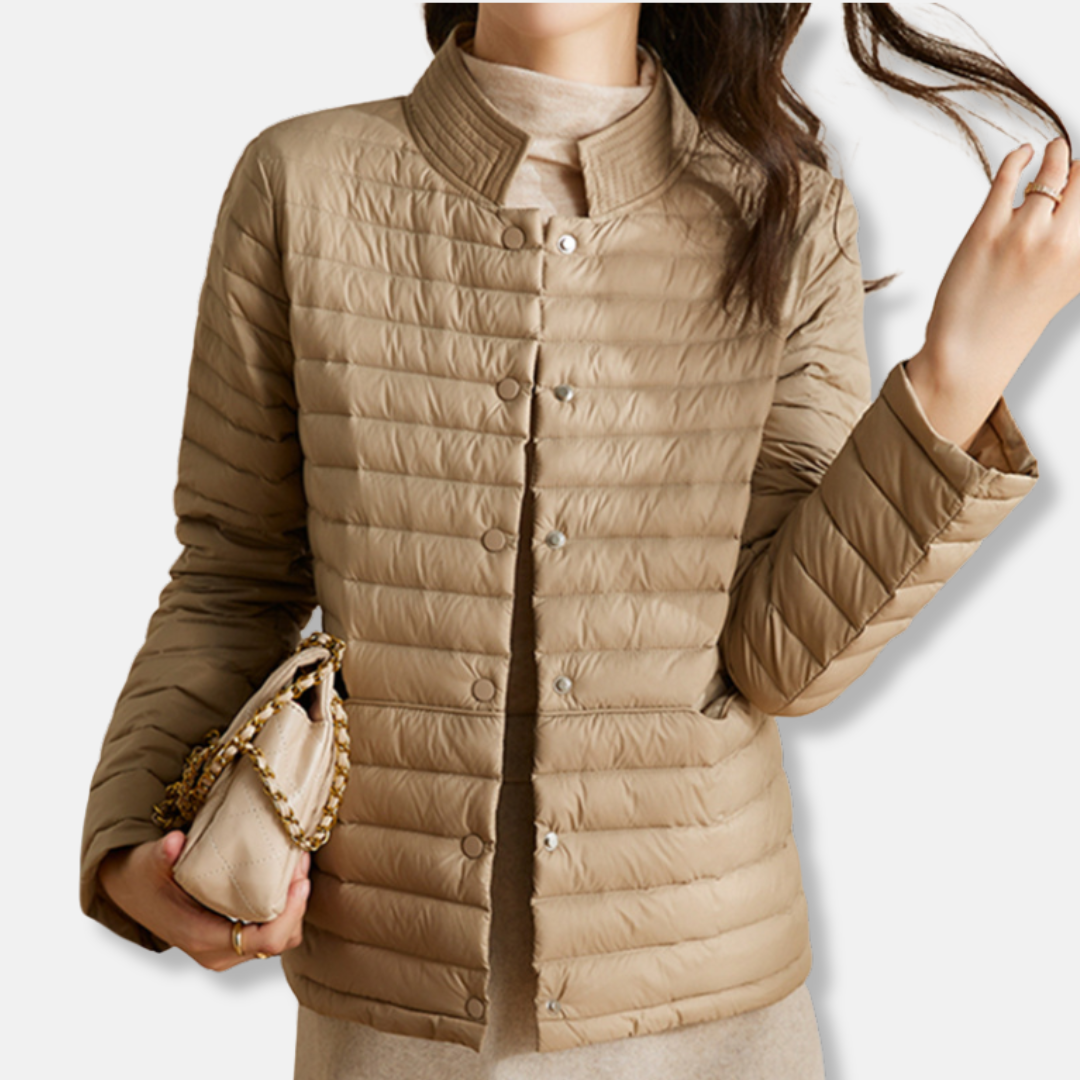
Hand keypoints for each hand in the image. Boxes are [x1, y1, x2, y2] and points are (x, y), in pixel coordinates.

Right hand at [97, 830, 310, 970]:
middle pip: (280, 941)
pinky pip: (271, 933)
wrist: (132, 891)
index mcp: (202, 937)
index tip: (300, 879)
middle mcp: (218, 952)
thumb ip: (162, 855)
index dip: (291, 912)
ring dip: (295, 906)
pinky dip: (285, 909)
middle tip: (302, 863)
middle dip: (299, 904)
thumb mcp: (149, 862)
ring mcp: (227, 950)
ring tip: (297, 866)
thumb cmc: (144, 877)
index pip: (264, 940)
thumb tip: (173, 842)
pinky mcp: (232, 939)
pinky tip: (285, 877)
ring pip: (280, 940)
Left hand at [906, 136, 1079, 450]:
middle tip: (1068, 154)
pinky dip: (1019, 158)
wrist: (971, 352)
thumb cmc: (1012, 319)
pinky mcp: (987, 230)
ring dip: (1055, 154)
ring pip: (1054, 170)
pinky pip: (1009, 177)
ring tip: (1052, 150)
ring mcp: (1024, 234)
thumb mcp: (1065, 285)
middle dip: (1078, 164)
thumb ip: (1076, 248)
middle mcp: (1063, 243)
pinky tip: (1022, 155)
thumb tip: (1073, 208)